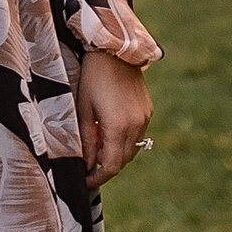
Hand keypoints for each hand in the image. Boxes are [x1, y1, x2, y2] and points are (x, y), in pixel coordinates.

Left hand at [75, 48, 153, 189]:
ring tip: (97, 144)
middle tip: (88, 164)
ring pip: (132, 150)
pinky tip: (109, 130)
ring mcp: (144, 118)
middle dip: (105, 167)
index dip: (98, 178)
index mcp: (118, 127)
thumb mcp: (84, 110)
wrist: (114, 50)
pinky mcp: (147, 111)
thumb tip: (87, 164)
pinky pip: (138, 136)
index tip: (85, 181)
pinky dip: (124, 141)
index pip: (111, 166)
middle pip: (122, 161)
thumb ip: (87, 140)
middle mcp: (135, 126)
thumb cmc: (93, 78)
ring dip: (115, 154)